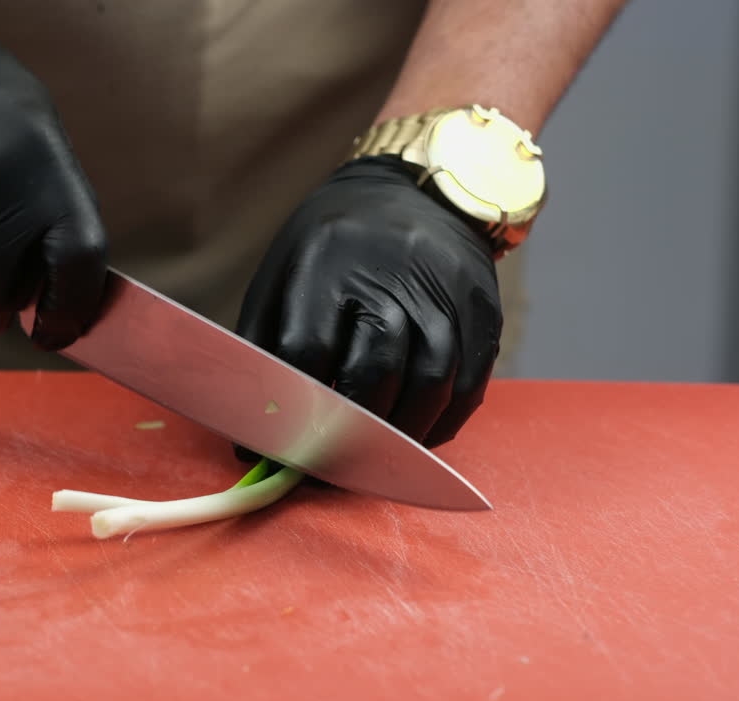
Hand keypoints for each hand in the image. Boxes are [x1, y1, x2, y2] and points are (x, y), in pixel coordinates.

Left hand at [236, 156, 502, 448]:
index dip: (291, 411)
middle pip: (374, 371)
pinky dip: (441, 424)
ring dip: (399, 438)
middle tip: (326, 470)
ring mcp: (445, 291)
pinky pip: (469, 385)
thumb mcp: (284, 275)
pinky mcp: (484, 310)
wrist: (417, 193)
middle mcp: (391, 272)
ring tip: (370, 463)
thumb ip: (266, 348)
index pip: (308, 350)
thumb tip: (254, 435)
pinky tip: (413, 440)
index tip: (276, 453)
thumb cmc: (333, 248)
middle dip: (347, 434)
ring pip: (429, 383)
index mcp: (326, 260)